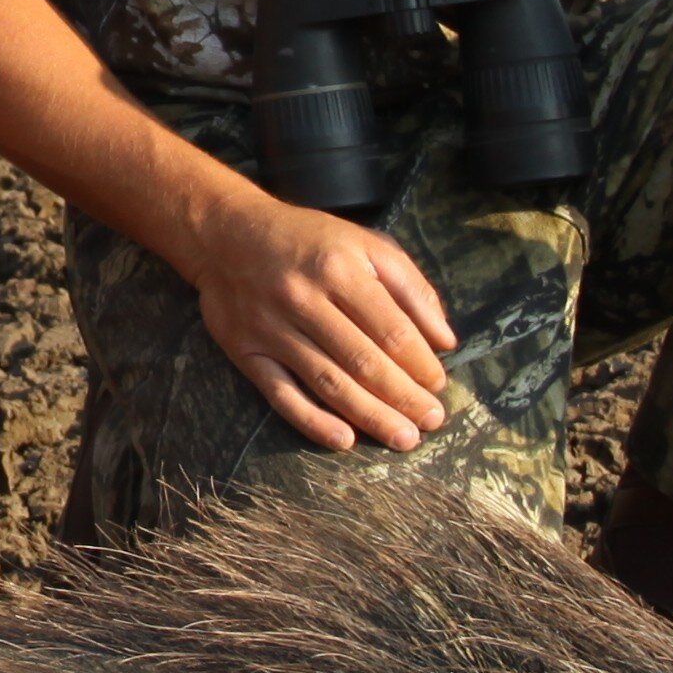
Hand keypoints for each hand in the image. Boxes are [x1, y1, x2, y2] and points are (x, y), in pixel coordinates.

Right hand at [185, 188, 452, 451]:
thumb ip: (411, 287)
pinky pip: (281, 394)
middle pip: (363, 361)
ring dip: (370, 416)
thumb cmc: (308, 241)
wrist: (226, 233)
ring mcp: (271, 328)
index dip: (419, 363)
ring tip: (403, 438)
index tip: (438, 385)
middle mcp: (304, 299)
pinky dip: (312, 420)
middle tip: (432, 421)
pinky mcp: (246, 351)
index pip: (390, 328)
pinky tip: (343, 439)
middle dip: (403, 397)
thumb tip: (445, 340)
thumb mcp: (365, 244)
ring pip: (328, 382)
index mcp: (339, 268)